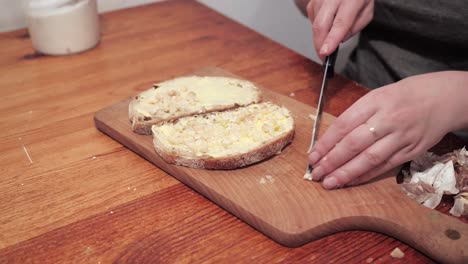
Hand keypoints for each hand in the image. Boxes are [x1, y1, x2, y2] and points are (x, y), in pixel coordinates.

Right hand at [307, 0, 373, 59]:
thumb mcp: (367, 11)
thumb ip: (355, 28)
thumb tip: (338, 40)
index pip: (340, 23)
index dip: (331, 39)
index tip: (326, 52)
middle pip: (320, 25)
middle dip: (320, 44)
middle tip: (323, 56)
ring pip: (315, 24)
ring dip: (321, 35)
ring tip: (332, 31)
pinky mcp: (312, 1)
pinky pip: (312, 19)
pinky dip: (319, 26)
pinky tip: (328, 21)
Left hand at [308, 71, 467, 188]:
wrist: (443, 98)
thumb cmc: (405, 95)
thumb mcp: (377, 96)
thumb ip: (356, 115)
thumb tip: (331, 139)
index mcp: (374, 102)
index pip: (343, 125)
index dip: (325, 143)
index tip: (312, 156)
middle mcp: (387, 119)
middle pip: (353, 144)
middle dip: (331, 161)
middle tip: (316, 173)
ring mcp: (401, 136)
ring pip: (369, 159)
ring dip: (346, 173)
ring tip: (330, 182)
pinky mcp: (411, 150)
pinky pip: (385, 166)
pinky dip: (366, 175)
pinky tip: (352, 181)